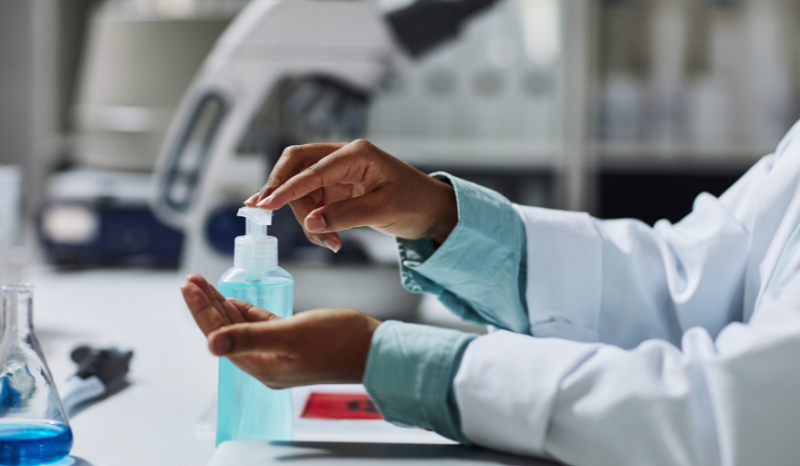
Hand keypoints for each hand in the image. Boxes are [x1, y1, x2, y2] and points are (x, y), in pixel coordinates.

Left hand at [180, 274, 380, 387]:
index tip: (188, 285)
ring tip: (203, 284)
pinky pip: (259, 324)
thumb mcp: (291, 335)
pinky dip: (245, 310)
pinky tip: (234, 299)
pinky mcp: (292, 340)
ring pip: (240, 325)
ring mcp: (278, 351)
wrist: (374, 349)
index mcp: (261, 365)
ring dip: (222, 304)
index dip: (201, 310)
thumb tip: (211, 344)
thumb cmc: (338, 342)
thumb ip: (250, 337)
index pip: (219, 334)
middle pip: (226, 329)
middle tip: (190, 279)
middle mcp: (265, 361)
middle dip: (207, 304)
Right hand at [245, 140, 457, 251]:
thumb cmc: (416, 203)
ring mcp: (338, 174)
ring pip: (302, 190)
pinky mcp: (338, 190)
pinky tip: (330, 240)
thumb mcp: (383, 210)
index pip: (312, 169)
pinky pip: (314, 204)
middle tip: (266, 213)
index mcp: (356, 154)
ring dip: (305, 217)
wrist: (432, 211)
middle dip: (283, 192)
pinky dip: (316, 223)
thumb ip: (345, 215)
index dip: (286, 188)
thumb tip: (311, 222)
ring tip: (329, 242)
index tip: (265, 205)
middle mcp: (343, 158)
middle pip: (296, 167)